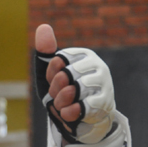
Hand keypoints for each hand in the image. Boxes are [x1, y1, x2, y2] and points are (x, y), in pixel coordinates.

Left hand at [34, 24, 114, 144]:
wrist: (81, 119)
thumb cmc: (65, 92)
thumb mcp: (51, 73)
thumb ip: (45, 51)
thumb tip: (43, 27)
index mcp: (83, 55)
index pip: (57, 61)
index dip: (51, 75)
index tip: (54, 81)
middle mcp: (97, 65)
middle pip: (64, 75)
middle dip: (55, 90)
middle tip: (57, 96)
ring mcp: (103, 83)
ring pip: (74, 90)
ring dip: (61, 102)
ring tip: (62, 105)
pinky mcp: (104, 102)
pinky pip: (82, 106)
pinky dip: (69, 112)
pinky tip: (68, 113)